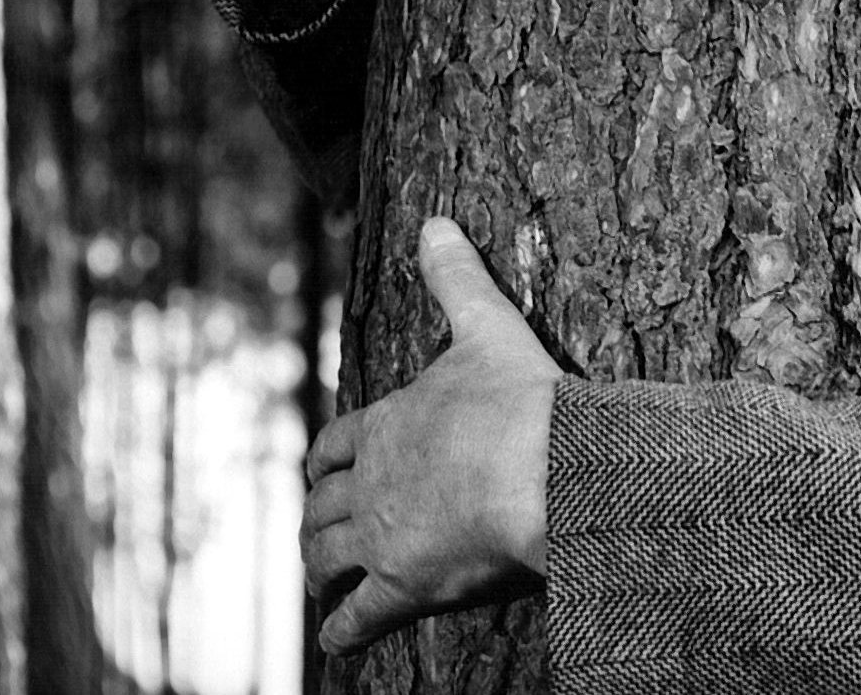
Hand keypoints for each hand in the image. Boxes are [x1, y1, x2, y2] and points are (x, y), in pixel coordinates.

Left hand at [300, 216, 562, 655]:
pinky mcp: (405, 584)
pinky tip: (336, 640)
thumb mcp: (489, 326)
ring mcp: (383, 535)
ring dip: (319, 570)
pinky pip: (361, 616)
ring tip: (320, 582)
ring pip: (327, 557)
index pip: (338, 442)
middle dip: (316, 518)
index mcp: (390, 421)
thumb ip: (457, 278)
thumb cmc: (522, 399)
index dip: (327, 457)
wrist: (545, 467)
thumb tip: (435, 221)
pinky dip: (343, 631)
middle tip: (315, 533)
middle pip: (322, 503)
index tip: (319, 468)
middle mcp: (372, 480)